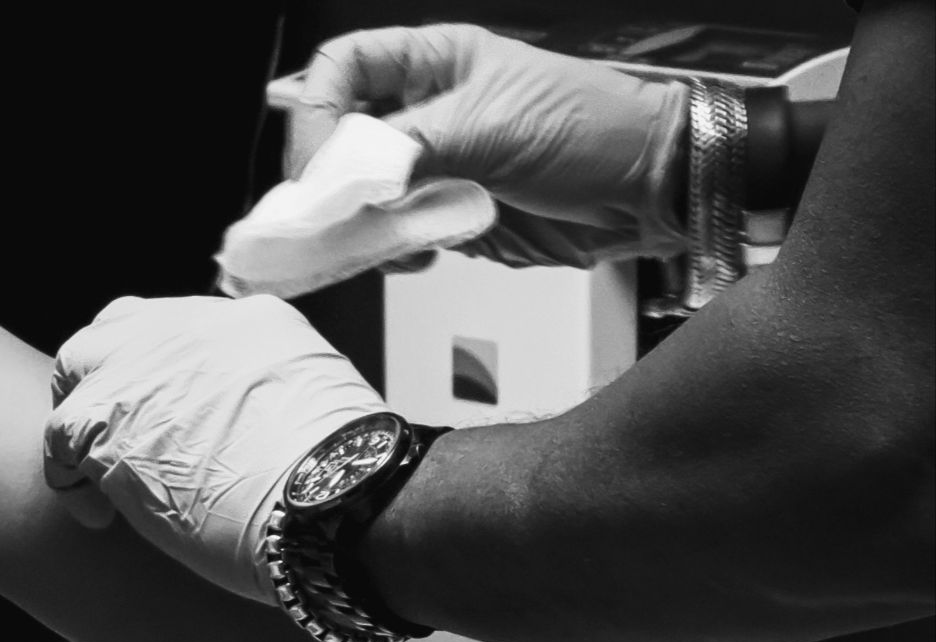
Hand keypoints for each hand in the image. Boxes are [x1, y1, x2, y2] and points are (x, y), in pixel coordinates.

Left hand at [44, 295, 383, 600]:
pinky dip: (69, 478)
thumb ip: (279, 396)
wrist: (335, 497)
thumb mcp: (325, 406)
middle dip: (108, 376)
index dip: (162, 372)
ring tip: (95, 474)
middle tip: (114, 433)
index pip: (180, 330)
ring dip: (82, 421)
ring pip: (78, 367)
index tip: (167, 415)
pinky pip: (58, 436)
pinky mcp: (107, 415)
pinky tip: (96, 516)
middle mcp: (190, 328)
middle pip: (118, 327)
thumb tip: (264, 429)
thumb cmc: (346, 480)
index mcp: (250, 323)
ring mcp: (143, 365)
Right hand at [286, 24, 688, 268]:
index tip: (318, 163)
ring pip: (359, 194)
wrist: (651, 189)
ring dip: (358, 223)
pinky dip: (390, 251)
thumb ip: (409, 148)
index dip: (317, 111)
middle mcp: (425, 112)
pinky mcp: (448, 214)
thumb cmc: (594, 128)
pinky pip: (392, 234)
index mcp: (433, 62)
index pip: (342, 69)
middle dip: (330, 179)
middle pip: (339, 138)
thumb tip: (346, 176)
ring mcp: (435, 166)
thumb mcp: (492, 125)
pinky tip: (415, 251)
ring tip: (377, 237)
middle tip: (330, 210)